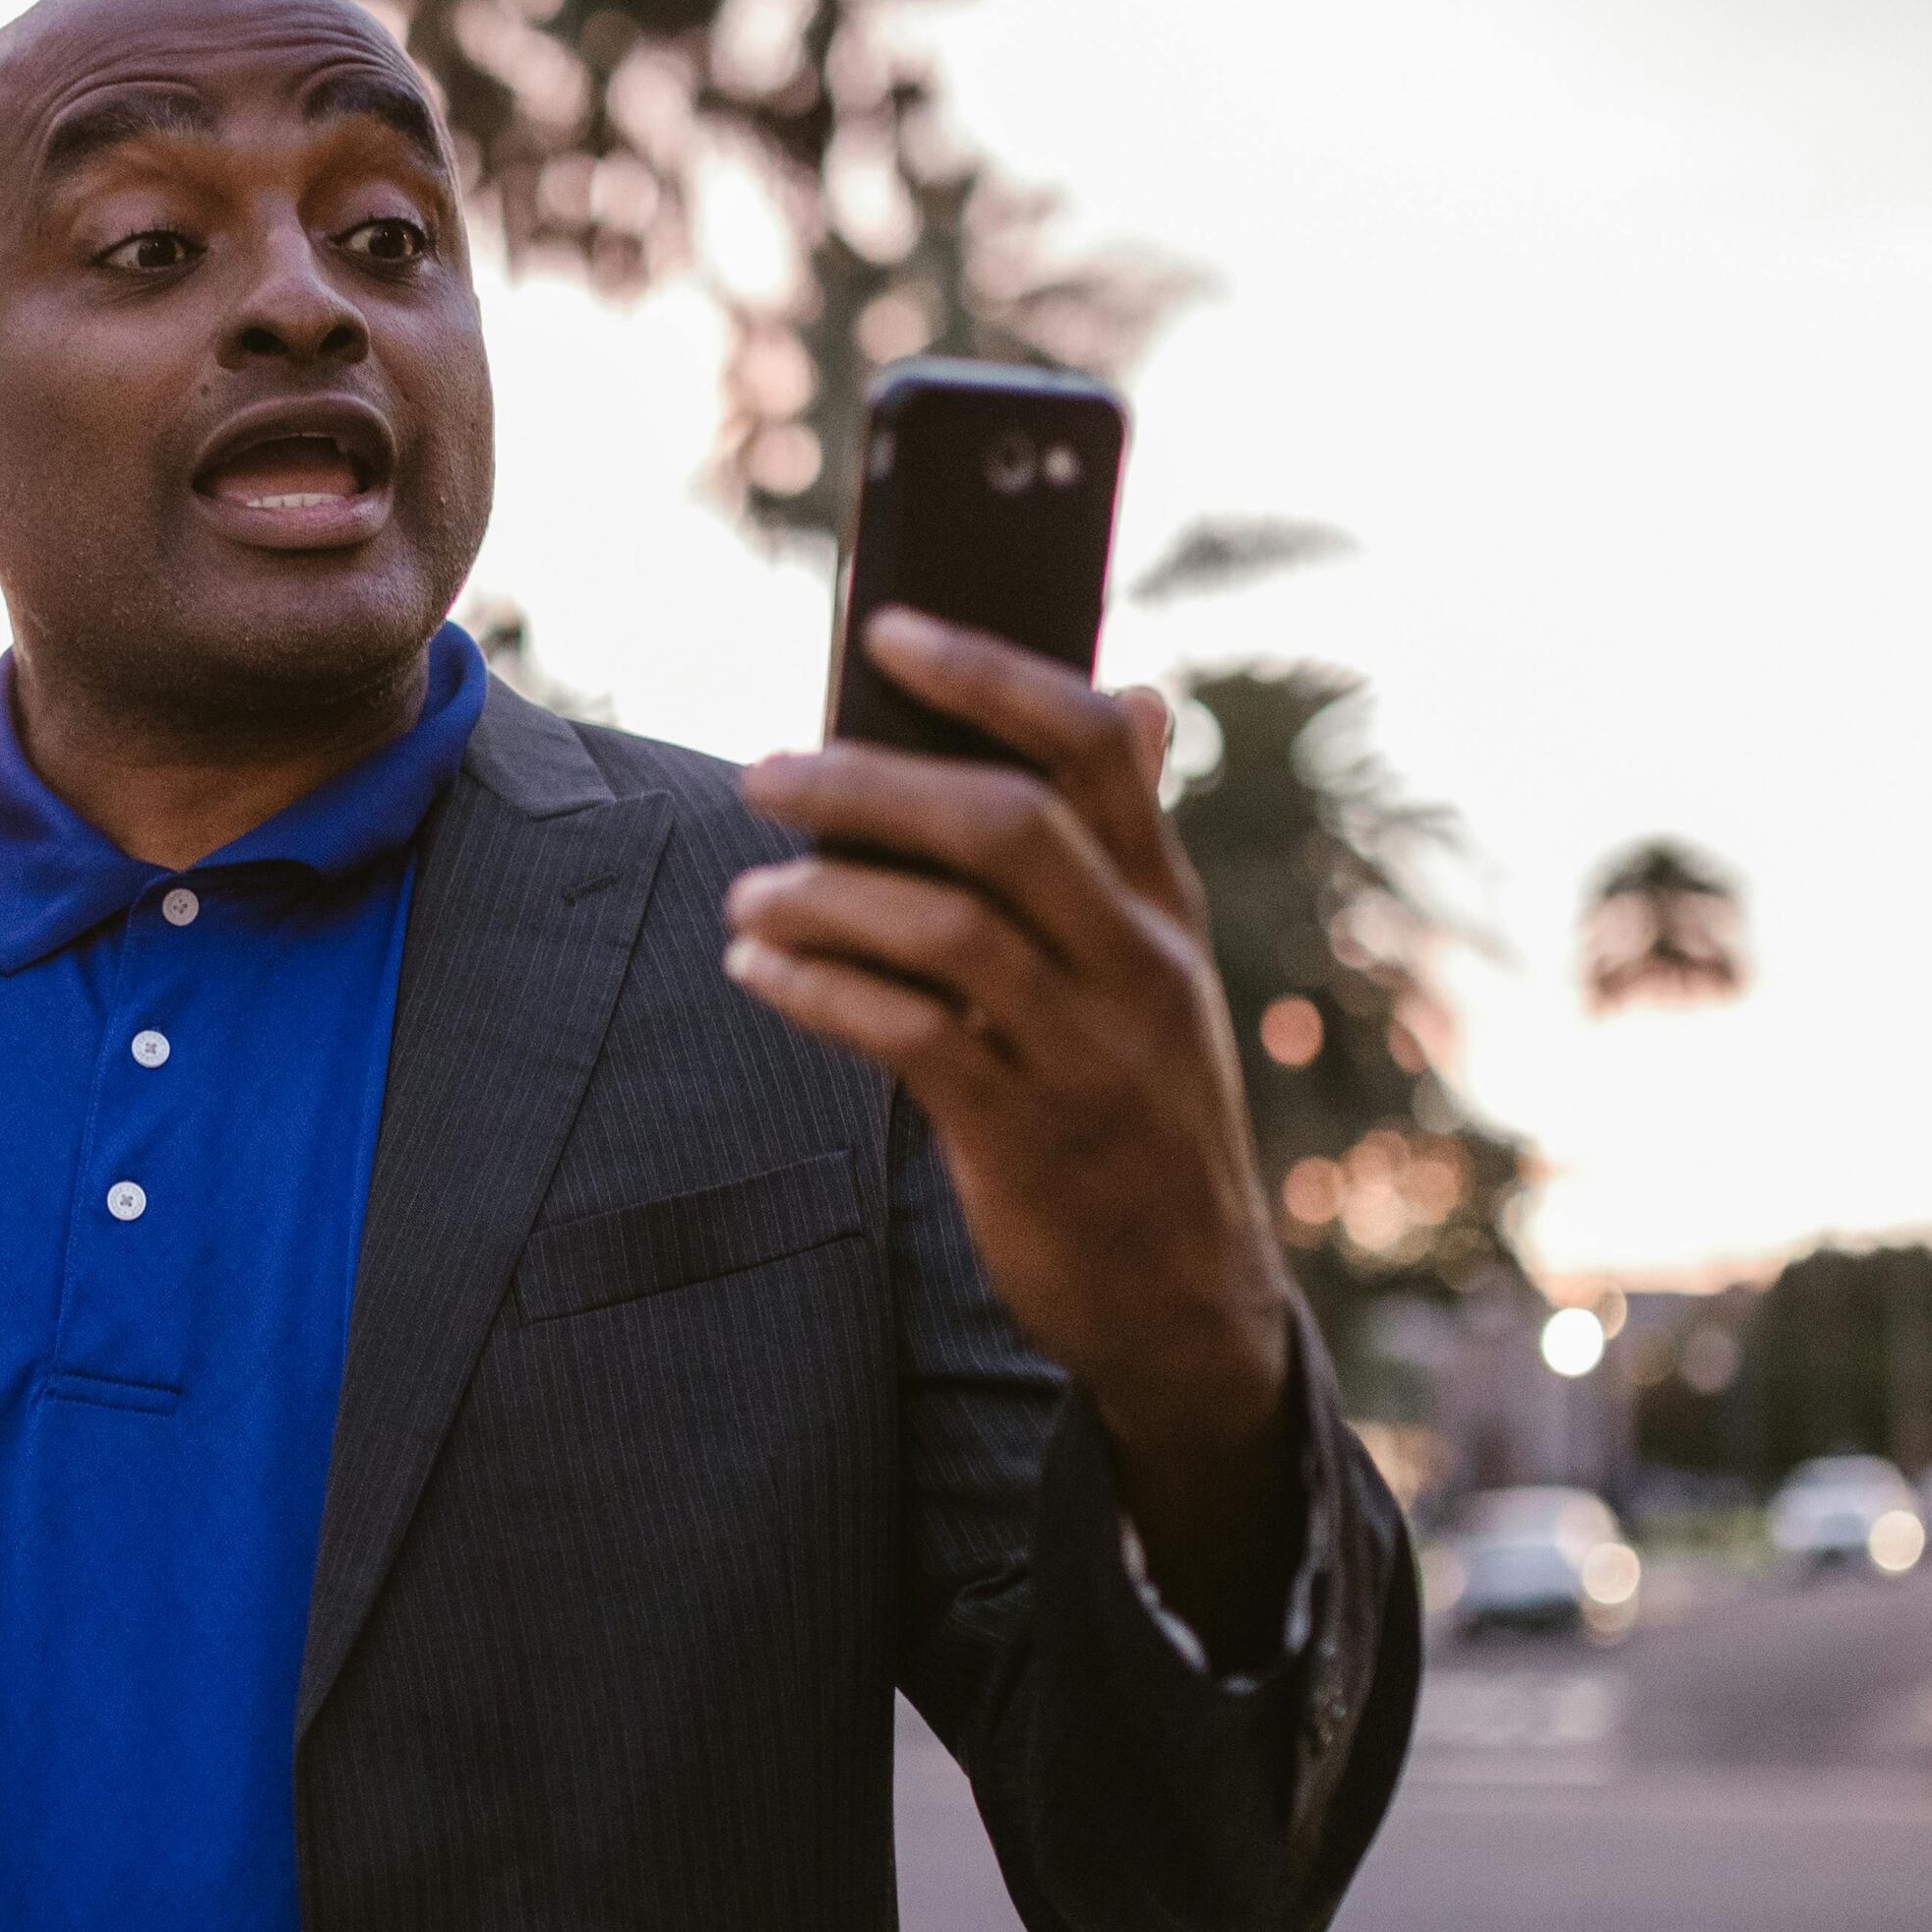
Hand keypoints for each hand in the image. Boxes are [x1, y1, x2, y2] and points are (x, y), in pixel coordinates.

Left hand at [726, 611, 1296, 1640]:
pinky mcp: (1028, 1132)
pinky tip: (759, 972)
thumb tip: (1138, 698)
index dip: (989, 674)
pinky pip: (910, 1035)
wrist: (1186, 1300)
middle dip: (867, 783)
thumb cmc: (1138, 1107)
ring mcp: (1088, 1047)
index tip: (888, 631)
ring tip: (746, 897)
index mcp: (1162, 901)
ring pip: (947, 928)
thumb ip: (1122, 847)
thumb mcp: (1158, 970)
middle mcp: (1137, 960)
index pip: (1094, 744)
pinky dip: (818, 991)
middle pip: (1004, 822)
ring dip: (823, 896)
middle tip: (761, 773)